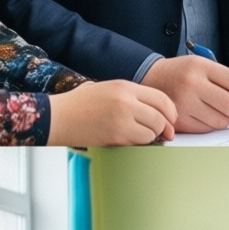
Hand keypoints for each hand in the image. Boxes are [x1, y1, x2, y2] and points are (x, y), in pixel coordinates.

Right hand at [46, 81, 175, 145]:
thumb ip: (131, 97)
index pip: (161, 98)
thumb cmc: (79, 105)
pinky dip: (141, 143)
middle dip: (165, 127)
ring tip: (141, 135)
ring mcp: (122, 117)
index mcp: (125, 86)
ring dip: (152, 136)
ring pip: (153, 130)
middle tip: (165, 134)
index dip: (170, 112)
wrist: (57, 117)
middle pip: (161, 115)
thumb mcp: (107, 89)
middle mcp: (126, 99)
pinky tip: (130, 140)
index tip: (171, 120)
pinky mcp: (117, 134)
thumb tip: (156, 112)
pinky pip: (141, 141)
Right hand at [141, 55, 228, 132]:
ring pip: (219, 120)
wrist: (151, 78)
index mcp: (201, 66)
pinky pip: (205, 129)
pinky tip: (207, 117)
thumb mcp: (201, 65)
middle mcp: (192, 84)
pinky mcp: (178, 120)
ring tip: (223, 116)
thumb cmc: (182, 73)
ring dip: (226, 121)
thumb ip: (223, 79)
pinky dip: (211, 126)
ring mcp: (184, 103)